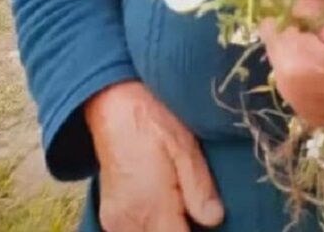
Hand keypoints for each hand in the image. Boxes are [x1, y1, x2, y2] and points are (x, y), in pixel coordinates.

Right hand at [84, 80, 223, 231]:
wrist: (113, 103)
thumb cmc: (153, 119)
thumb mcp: (184, 146)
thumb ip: (199, 187)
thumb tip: (215, 219)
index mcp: (151, 208)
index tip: (209, 222)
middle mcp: (128, 223)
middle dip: (184, 230)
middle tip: (199, 210)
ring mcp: (114, 222)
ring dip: (167, 229)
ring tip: (184, 207)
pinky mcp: (109, 216)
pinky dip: (152, 227)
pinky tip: (166, 210)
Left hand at [260, 0, 323, 126]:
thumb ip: (306, 0)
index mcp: (292, 66)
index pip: (270, 18)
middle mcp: (290, 93)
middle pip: (278, 40)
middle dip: (294, 20)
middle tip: (322, 2)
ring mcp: (305, 108)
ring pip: (291, 59)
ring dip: (304, 41)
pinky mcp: (321, 115)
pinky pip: (305, 79)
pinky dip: (314, 63)